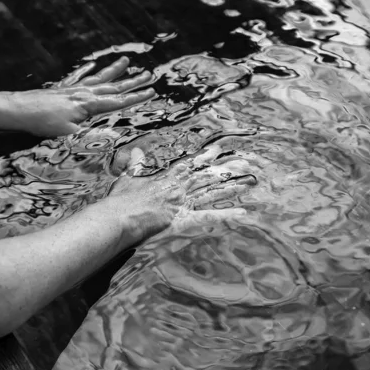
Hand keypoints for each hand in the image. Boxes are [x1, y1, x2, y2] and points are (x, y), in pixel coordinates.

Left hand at [0, 57, 154, 136]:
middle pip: (113, 87)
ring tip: (126, 61)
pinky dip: (87, 71)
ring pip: (99, 78)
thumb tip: (112, 136)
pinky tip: (93, 65)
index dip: (136, 97)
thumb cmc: (43, 123)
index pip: (118, 101)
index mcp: (89, 105)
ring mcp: (73, 89)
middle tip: (148, 75)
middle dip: (132, 81)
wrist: (18, 110)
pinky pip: (79, 77)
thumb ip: (92, 134)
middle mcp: (84, 93)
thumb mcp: (70, 134)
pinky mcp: (61, 89)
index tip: (151, 91)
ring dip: (114, 71)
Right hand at [103, 148, 250, 243]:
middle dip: (227, 168)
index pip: (191, 164)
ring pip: (213, 193)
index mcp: (167, 179)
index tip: (220, 148)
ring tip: (250, 182)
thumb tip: (137, 151)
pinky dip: (225, 215)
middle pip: (208, 176)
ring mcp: (183, 204)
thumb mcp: (127, 178)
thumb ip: (135, 164)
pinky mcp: (184, 220)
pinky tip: (242, 213)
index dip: (206, 156)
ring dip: (232, 187)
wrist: (119, 218)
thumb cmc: (121, 201)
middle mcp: (179, 189)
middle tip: (246, 161)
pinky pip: (208, 217)